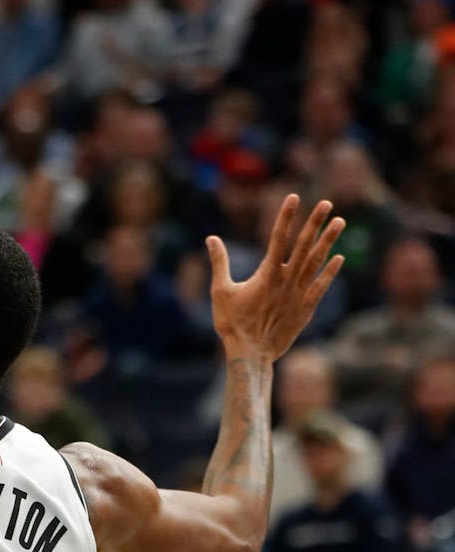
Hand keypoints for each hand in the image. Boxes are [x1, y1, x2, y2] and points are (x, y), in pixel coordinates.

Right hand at [207, 195, 344, 360]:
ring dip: (328, 241)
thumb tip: (211, 238)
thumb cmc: (232, 323)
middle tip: (327, 203)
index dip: (286, 216)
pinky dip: (330, 271)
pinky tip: (339, 258)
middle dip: (315, 222)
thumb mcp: (220, 290)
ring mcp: (299, 294)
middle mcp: (286, 280)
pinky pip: (321, 286)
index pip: (278, 237)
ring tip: (340, 222)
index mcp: (266, 273)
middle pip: (303, 245)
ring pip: (316, 262)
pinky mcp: (306, 309)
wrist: (250, 354)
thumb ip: (219, 262)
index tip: (294, 197)